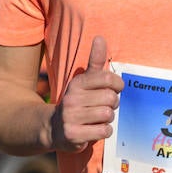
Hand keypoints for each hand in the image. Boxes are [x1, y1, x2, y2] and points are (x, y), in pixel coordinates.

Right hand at [50, 36, 122, 151]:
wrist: (53, 128)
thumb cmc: (77, 102)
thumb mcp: (84, 81)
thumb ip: (95, 61)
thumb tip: (100, 37)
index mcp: (77, 83)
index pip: (108, 79)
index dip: (118, 86)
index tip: (115, 89)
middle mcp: (72, 99)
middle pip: (111, 99)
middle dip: (112, 105)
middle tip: (103, 107)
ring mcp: (71, 117)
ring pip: (108, 115)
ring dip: (107, 119)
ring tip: (97, 118)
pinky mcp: (73, 135)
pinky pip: (104, 131)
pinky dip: (104, 131)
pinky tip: (94, 129)